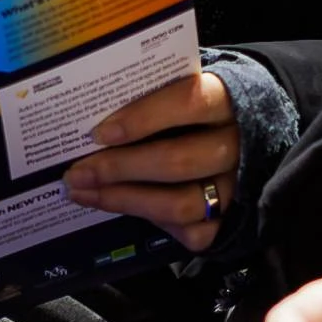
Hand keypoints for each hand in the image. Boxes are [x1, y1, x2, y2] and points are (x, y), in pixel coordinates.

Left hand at [64, 70, 240, 251]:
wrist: (244, 131)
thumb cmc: (195, 107)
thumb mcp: (180, 87)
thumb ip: (148, 94)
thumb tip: (93, 115)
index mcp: (223, 100)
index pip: (187, 102)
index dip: (142, 118)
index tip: (99, 133)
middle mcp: (236, 145)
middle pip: (177, 161)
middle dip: (119, 169)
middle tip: (76, 173)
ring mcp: (236, 186)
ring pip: (181, 204)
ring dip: (126, 201)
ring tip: (85, 193)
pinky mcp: (233, 219)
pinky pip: (193, 233)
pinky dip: (155, 223)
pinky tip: (124, 209)